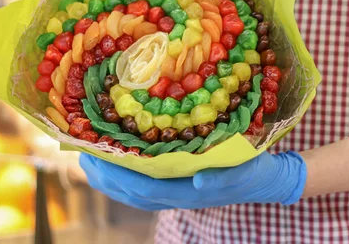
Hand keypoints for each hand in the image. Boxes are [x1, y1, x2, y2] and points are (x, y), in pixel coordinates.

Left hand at [79, 151, 306, 210]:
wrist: (266, 180)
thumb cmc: (255, 171)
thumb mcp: (244, 170)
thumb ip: (221, 178)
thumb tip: (196, 181)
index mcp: (188, 191)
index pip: (143, 186)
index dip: (117, 173)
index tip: (95, 155)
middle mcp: (177, 195)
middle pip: (130, 191)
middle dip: (104, 174)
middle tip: (82, 152)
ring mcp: (176, 192)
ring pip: (133, 191)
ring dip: (109, 178)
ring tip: (89, 158)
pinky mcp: (179, 185)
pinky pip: (143, 186)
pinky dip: (124, 177)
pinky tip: (116, 163)